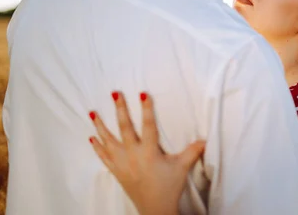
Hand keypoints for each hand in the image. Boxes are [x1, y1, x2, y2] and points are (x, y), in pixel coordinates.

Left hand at [89, 91, 204, 214]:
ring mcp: (122, 163)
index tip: (142, 94)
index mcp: (149, 152)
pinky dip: (97, 147)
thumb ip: (193, 151)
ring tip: (92, 112)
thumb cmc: (169, 187)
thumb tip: (205, 139)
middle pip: (124, 128)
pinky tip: (92, 137)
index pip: (148, 126)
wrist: (155, 210)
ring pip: (108, 141)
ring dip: (100, 126)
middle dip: (120, 110)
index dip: (146, 109)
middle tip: (115, 94)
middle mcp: (133, 155)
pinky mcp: (117, 171)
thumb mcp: (182, 168)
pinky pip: (103, 157)